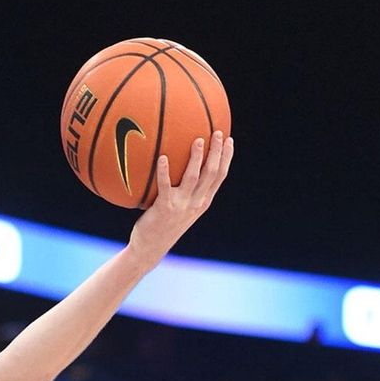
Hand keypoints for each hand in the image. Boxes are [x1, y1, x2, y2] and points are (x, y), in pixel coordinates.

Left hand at [129, 132, 233, 259]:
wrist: (150, 247)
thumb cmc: (161, 224)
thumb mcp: (179, 207)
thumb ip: (183, 189)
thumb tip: (177, 165)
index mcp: (203, 201)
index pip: (220, 176)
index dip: (226, 158)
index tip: (229, 140)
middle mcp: (196, 203)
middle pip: (212, 173)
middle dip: (217, 152)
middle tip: (218, 133)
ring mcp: (182, 205)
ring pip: (194, 177)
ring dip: (197, 158)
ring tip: (198, 140)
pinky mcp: (164, 207)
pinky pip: (165, 186)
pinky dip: (164, 171)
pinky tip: (162, 157)